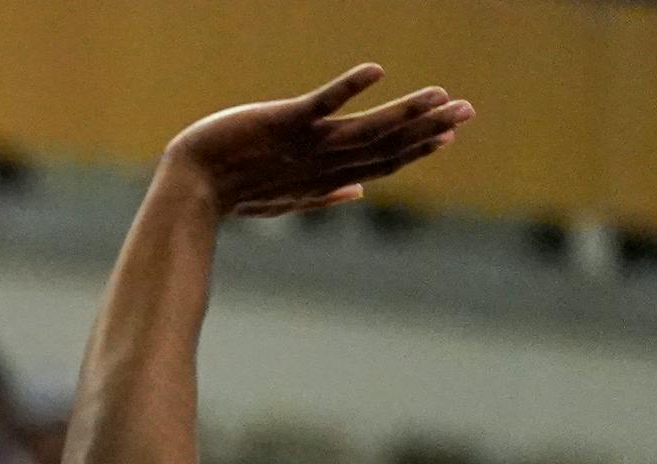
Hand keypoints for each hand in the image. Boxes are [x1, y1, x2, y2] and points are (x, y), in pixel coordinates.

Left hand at [163, 64, 473, 217]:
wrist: (189, 186)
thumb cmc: (233, 193)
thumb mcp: (284, 199)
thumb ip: (325, 196)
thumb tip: (361, 193)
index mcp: (323, 178)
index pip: (379, 163)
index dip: (414, 151)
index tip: (448, 136)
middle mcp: (321, 163)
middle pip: (383, 146)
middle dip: (426, 129)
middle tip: (467, 111)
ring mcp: (304, 145)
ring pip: (365, 130)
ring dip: (405, 113)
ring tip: (441, 96)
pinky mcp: (283, 123)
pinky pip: (319, 105)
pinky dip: (346, 89)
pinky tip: (376, 71)